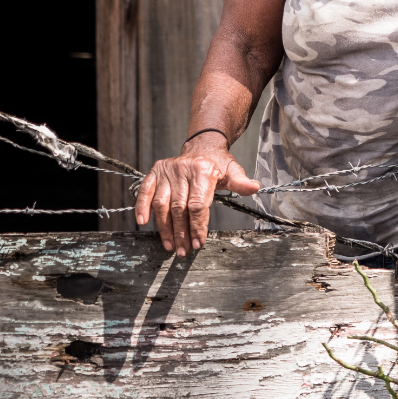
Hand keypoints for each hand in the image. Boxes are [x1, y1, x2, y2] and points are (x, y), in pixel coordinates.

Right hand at [133, 139, 260, 256]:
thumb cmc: (218, 165)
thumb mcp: (233, 172)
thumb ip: (241, 183)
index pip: (197, 205)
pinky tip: (143, 222)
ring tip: (170, 245)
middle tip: (183, 250)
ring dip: (164, 227)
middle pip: (178, 208)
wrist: (202, 148)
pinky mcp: (154, 173)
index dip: (197, 226)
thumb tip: (255, 187)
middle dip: (181, 232)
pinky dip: (142, 206)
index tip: (197, 242)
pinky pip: (145, 191)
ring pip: (161, 204)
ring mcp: (166, 172)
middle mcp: (181, 170)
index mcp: (202, 172)